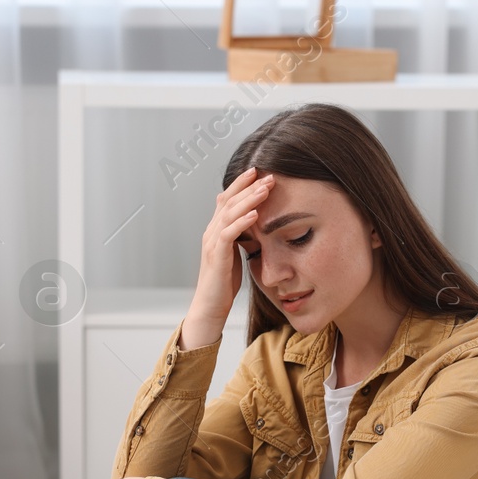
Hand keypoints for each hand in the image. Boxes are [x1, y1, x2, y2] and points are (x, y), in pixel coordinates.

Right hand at [187, 166, 274, 328]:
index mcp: (216, 230)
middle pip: (228, 201)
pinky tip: (255, 214)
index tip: (257, 172)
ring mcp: (212, 243)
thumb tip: (255, 225)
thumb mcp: (234, 254)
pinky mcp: (216, 256)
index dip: (241, 184)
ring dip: (249, 200)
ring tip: (265, 189)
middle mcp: (211, 232)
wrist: (210, 306)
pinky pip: (228, 234)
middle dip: (248, 187)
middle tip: (267, 176)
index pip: (226, 199)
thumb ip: (240, 237)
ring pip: (229, 213)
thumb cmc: (223, 283)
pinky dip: (242, 222)